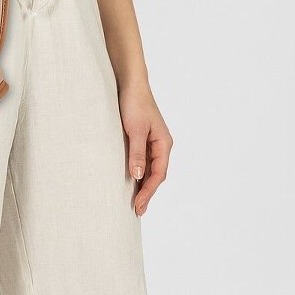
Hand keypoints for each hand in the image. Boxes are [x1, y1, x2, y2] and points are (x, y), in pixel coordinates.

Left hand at [119, 81, 171, 215]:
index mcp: (164, 143)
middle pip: (156, 174)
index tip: (138, 206)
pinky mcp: (142, 139)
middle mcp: (161, 144)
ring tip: (135, 202)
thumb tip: (139, 177)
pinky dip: (139, 174)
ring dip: (144, 185)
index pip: (159, 174)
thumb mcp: (135, 130)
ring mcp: (152, 142)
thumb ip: (137, 153)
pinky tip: (132, 181)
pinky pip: (143, 161)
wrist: (130, 83)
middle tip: (137, 211)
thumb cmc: (134, 103)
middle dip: (148, 193)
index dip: (149, 192)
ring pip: (150, 169)